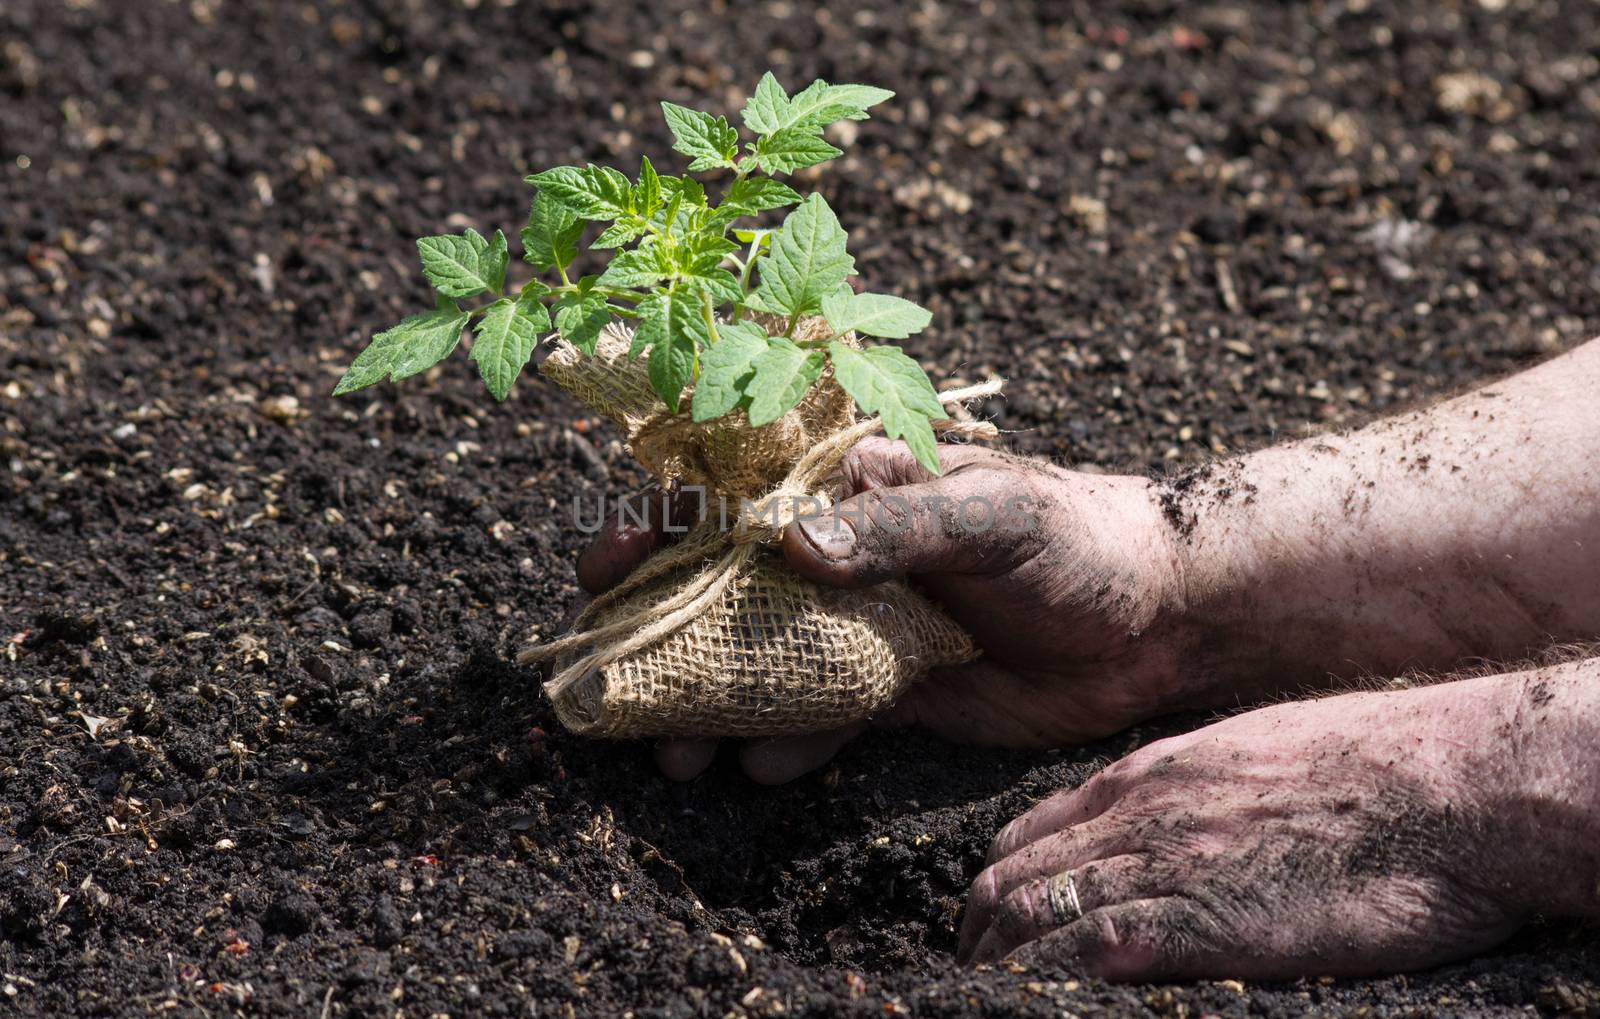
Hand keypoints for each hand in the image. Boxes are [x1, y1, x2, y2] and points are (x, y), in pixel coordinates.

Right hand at [575, 437, 1202, 782]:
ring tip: (676, 754)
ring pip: (766, 660)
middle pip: (729, 587)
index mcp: (857, 490)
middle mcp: (846, 555)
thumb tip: (791, 545)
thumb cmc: (1078, 540)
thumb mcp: (995, 515)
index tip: (606, 566)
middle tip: (612, 683)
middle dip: (666, 632)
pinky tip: (758, 768)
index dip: (662, 527)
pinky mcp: (895, 686)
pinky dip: (786, 741)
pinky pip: (823, 715)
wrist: (1158, 619)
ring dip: (713, 703)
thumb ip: (898, 528)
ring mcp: (864, 623)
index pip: (738, 496)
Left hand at [958, 669, 1597, 978]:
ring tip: (980, 994)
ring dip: (997, 959)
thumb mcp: (1258, 751)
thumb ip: (1197, 788)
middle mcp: (1138, 814)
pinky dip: (1047, 977)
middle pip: (1014, 876)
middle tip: (970, 969)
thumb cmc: (1377, 765)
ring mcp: (1163, 865)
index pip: (1033, 829)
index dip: (1001, 881)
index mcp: (1152, 774)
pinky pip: (1089, 951)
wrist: (1449, 782)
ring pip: (1032, 914)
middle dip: (979, 928)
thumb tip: (1176, 824)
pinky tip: (1034, 999)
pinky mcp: (1199, 921)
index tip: (992, 917)